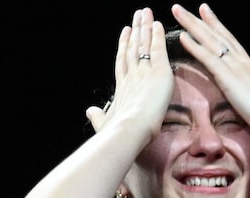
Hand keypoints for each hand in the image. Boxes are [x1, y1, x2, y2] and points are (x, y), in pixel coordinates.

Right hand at [87, 8, 172, 143]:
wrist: (129, 130)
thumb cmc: (117, 132)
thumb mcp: (104, 123)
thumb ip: (98, 116)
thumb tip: (89, 111)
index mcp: (121, 87)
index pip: (123, 61)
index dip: (124, 45)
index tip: (126, 32)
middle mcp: (132, 75)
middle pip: (132, 48)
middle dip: (135, 31)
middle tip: (137, 15)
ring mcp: (144, 72)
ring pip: (143, 45)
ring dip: (145, 27)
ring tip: (146, 12)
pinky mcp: (159, 73)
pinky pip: (158, 50)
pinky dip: (158, 36)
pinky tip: (158, 24)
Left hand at [171, 3, 249, 143]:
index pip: (230, 42)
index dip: (216, 27)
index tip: (205, 13)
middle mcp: (242, 62)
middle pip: (217, 36)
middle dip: (199, 20)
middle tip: (182, 8)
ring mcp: (235, 68)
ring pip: (210, 41)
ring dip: (192, 25)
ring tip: (177, 12)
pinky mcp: (229, 78)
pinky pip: (208, 58)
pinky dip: (195, 46)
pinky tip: (183, 36)